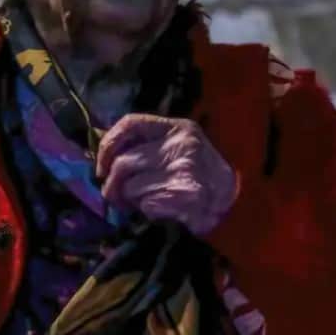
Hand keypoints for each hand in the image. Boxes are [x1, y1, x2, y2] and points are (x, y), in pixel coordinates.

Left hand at [96, 114, 236, 235]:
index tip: (102, 165)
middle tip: (114, 195)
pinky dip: (145, 210)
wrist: (233, 203)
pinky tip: (160, 210)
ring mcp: (184, 171)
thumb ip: (148, 145)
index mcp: (179, 128)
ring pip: (131, 187)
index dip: (108, 144)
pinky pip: (145, 204)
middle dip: (112, 183)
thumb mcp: (179, 148)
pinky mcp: (183, 195)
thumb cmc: (200, 175)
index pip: (130, 123)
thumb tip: (105, 152)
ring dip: (130, 199)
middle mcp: (181, 145)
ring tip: (142, 202)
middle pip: (124, 162)